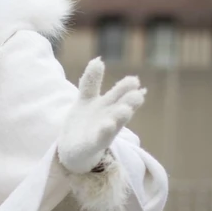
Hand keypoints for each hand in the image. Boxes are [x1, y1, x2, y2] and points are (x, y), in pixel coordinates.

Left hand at [58, 58, 145, 173]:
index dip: (125, 87)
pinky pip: (99, 138)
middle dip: (129, 102)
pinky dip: (103, 132)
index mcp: (108, 105)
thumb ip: (91, 81)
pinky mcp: (93, 145)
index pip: (117, 93)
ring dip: (120, 118)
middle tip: (138, 94)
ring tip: (125, 110)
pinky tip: (106, 125)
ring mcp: (102, 132)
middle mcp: (109, 117)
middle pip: (121, 108)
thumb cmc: (85, 122)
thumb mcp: (86, 99)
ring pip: (114, 124)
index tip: (134, 80)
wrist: (73, 150)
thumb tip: (98, 60)